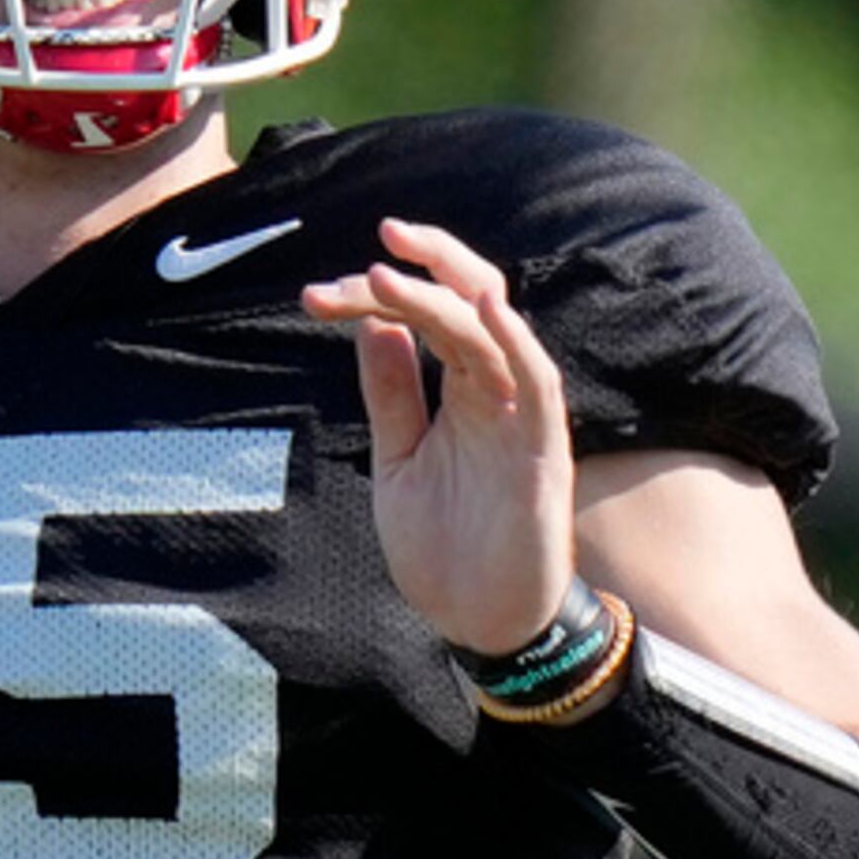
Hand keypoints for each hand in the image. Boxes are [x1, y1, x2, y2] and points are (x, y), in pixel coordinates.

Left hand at [300, 217, 575, 653]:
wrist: (479, 623)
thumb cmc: (446, 547)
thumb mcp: (398, 460)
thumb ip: (392, 394)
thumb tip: (371, 324)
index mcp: (461, 391)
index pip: (426, 317)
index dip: (374, 298)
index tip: (316, 296)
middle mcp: (495, 392)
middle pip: (469, 301)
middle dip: (424, 263)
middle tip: (376, 235)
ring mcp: (521, 416)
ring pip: (491, 331)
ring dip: (442, 295)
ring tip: (388, 270)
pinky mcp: (542, 451)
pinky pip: (538, 382)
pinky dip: (514, 341)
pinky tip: (484, 308)